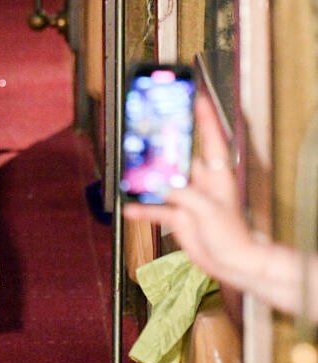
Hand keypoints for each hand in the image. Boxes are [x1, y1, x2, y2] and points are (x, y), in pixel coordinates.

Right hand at [124, 93, 254, 286]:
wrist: (233, 266)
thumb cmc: (233, 236)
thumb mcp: (208, 210)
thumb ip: (183, 194)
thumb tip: (161, 185)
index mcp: (217, 175)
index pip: (211, 138)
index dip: (205, 117)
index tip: (197, 96)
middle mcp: (201, 182)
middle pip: (179, 156)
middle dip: (164, 142)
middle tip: (148, 124)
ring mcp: (188, 198)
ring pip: (162, 181)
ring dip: (147, 177)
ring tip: (129, 166)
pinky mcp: (178, 216)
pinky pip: (155, 208)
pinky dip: (142, 207)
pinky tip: (129, 207)